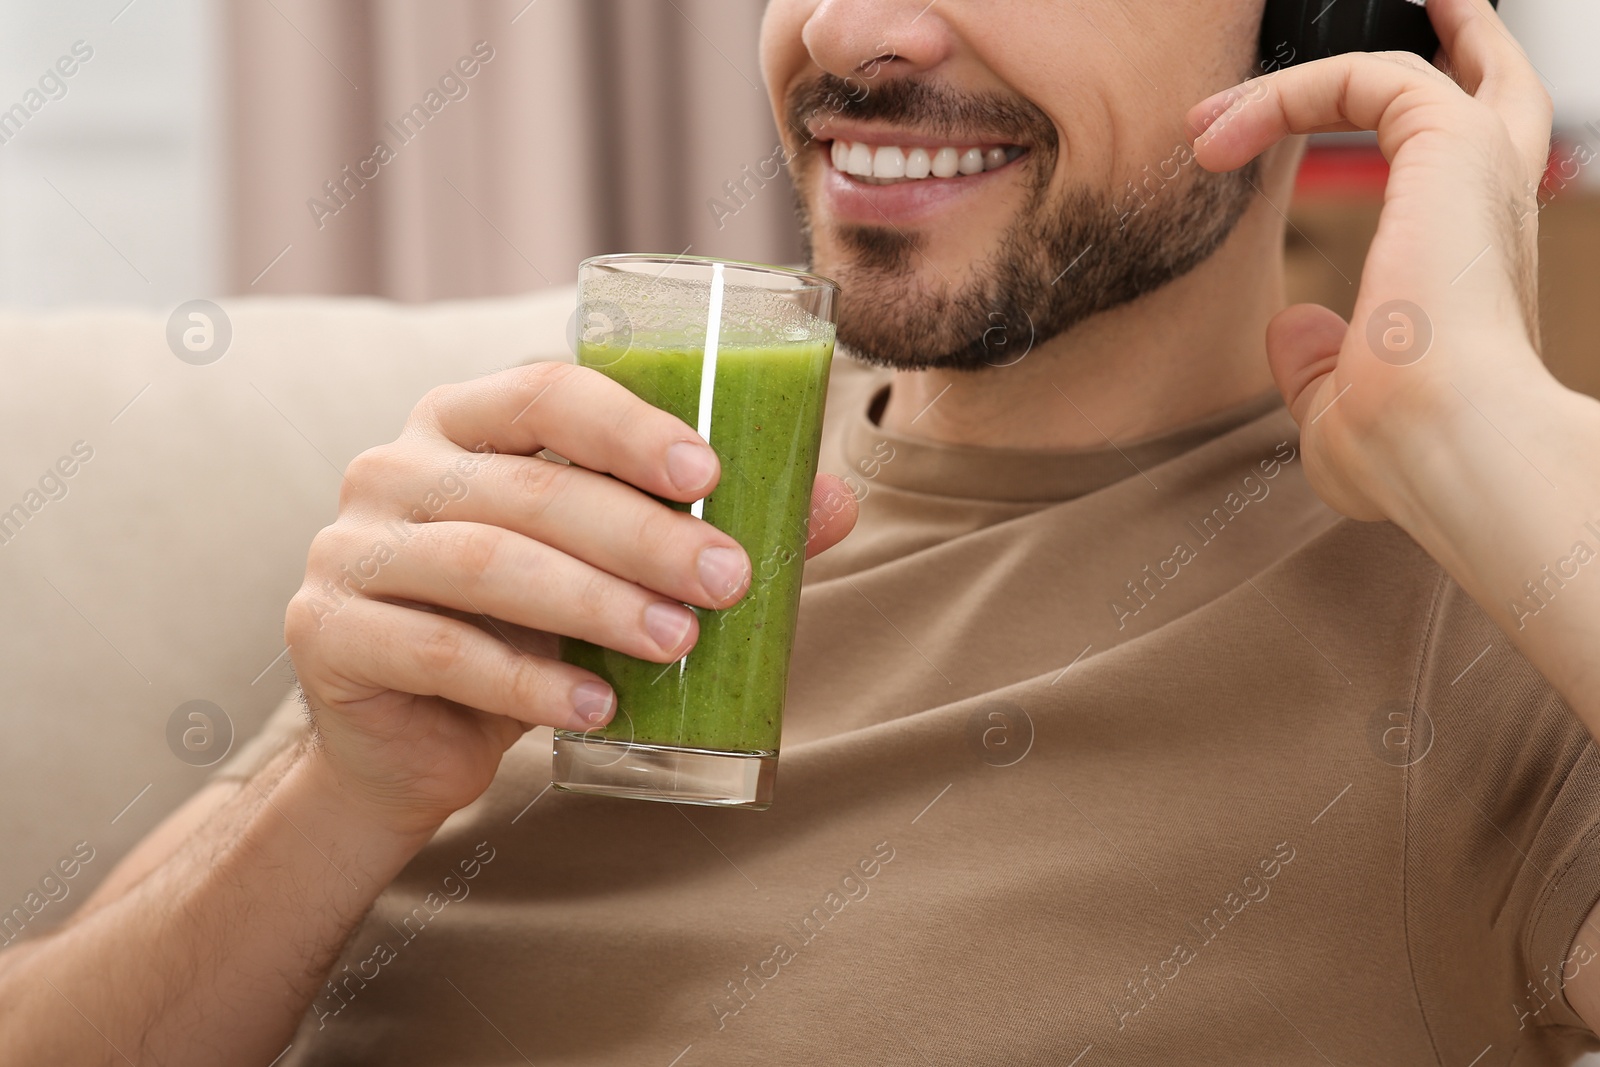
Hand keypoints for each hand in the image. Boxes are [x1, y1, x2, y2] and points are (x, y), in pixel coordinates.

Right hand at [284, 361, 857, 834]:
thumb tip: (838, 501)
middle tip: (727, 581)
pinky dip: (525, 684)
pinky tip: (596, 711)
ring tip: (677, 644)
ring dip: (594, 606)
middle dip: (641, 536)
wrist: (411, 737)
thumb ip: (704, 528)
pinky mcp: (326, 630)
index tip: (710, 471)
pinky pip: (435, 650)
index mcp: (464, 421)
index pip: (545, 391)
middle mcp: (396, 466)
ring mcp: (352, 546)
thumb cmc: (527, 629)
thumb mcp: (609, 571)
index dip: (628, 425)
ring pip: (486, 563)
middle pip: (530, 487)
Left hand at [1188, 0, 1558, 523]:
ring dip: (1302, 80)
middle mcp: (1493, 207)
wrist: (1449, 445)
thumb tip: (1287, 324)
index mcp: (1476, 265)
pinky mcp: (1450, 143)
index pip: (1456, 171)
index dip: (1392, 138)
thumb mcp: (1339, 405)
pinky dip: (1287, 93)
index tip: (1300, 150)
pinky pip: (1362, 77)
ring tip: (1229, 99)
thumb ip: (1313, 363)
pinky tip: (1223, 134)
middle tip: (1417, 6)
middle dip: (1448, 39)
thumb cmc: (1407, 448)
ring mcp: (1479, 169)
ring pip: (1407, 70)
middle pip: (1490, 82)